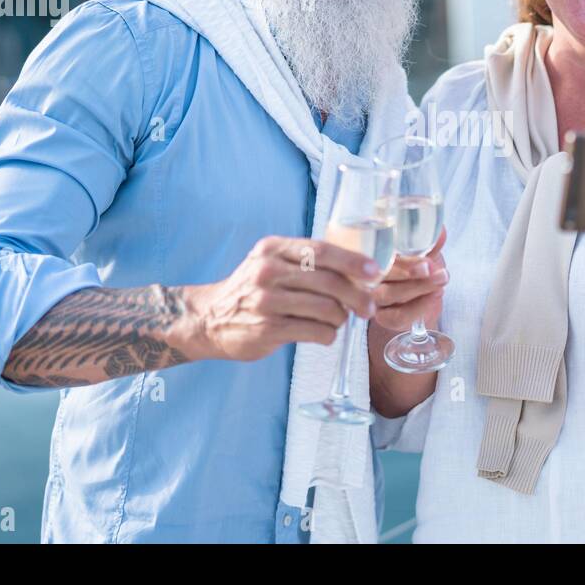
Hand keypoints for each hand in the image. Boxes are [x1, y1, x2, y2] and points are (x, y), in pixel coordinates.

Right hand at [182, 236, 379, 361]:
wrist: (209, 319)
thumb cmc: (252, 290)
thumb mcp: (271, 262)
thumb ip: (305, 260)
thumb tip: (357, 269)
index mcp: (273, 249)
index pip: (321, 250)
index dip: (353, 261)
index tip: (375, 272)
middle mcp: (268, 271)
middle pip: (329, 281)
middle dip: (357, 296)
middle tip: (368, 308)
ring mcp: (266, 301)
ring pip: (326, 309)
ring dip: (341, 318)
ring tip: (338, 320)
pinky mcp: (268, 329)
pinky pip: (315, 331)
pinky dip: (328, 334)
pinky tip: (324, 334)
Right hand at [371, 227, 448, 333]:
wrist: (424, 295)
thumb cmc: (418, 266)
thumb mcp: (424, 250)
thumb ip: (428, 241)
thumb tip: (439, 231)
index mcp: (366, 252)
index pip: (368, 255)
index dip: (389, 259)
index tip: (423, 260)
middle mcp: (361, 275)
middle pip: (376, 275)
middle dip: (407, 272)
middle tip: (431, 269)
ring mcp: (369, 299)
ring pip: (387, 295)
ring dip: (418, 287)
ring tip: (441, 278)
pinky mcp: (382, 318)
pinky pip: (397, 316)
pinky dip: (419, 306)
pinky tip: (435, 295)